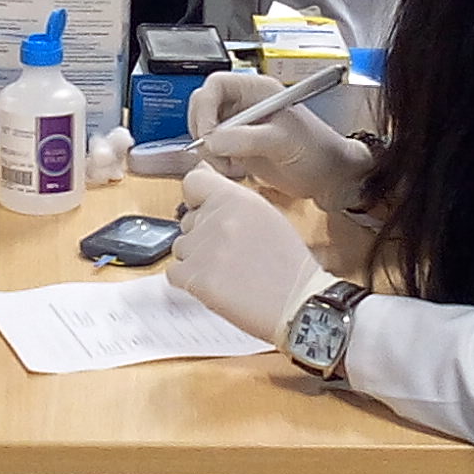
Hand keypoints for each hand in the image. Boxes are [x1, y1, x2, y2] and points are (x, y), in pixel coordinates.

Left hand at [168, 166, 326, 345]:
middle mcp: (218, 218)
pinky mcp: (195, 277)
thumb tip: (202, 170)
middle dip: (202, 236)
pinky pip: (175, 273)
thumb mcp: (266, 216)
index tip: (203, 209)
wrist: (298, 303)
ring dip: (196, 261)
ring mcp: (204, 248)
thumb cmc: (288, 265)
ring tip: (228, 273)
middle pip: (187, 221)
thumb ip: (231, 197)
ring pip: (180, 248)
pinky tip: (217, 286)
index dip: (196, 198)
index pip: (193, 182)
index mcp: (237, 199)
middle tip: (231, 254)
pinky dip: (190, 282)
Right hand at [189, 72, 369, 209]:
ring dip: (211, 152)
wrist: (330, 178)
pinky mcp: (238, 148)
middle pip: (203, 108)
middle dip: (204, 133)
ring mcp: (240, 127)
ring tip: (233, 167)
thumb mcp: (283, 141)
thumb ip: (247, 139)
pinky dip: (217, 164)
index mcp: (257, 90)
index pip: (216, 85)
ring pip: (205, 132)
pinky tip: (239, 172)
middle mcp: (244, 105)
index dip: (205, 107)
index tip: (208, 134)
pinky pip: (213, 152)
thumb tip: (212, 141)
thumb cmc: (316, 151)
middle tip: (216, 155)